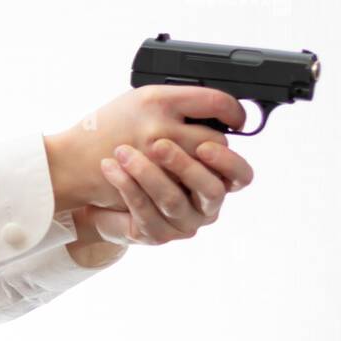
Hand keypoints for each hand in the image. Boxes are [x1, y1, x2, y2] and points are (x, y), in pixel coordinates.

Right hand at [45, 86, 246, 212]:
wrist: (70, 163)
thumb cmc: (102, 129)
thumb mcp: (135, 102)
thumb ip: (172, 104)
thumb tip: (214, 110)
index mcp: (156, 100)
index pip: (215, 102)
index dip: (233, 112)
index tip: (234, 118)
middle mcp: (159, 127)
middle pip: (215, 140)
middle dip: (215, 147)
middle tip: (208, 147)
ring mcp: (157, 160)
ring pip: (206, 167)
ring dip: (205, 168)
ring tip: (195, 165)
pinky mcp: (153, 187)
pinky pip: (189, 188)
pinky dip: (191, 185)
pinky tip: (184, 181)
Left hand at [79, 137, 254, 245]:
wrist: (100, 184)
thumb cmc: (137, 149)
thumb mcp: (164, 126)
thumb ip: (191, 120)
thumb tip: (213, 106)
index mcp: (216, 176)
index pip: (241, 176)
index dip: (227, 163)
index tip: (205, 146)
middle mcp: (205, 204)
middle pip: (211, 189)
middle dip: (184, 165)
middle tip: (158, 144)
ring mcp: (182, 222)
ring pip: (173, 200)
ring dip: (148, 173)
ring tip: (123, 152)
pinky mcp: (156, 234)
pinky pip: (144, 211)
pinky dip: (127, 186)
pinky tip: (111, 167)